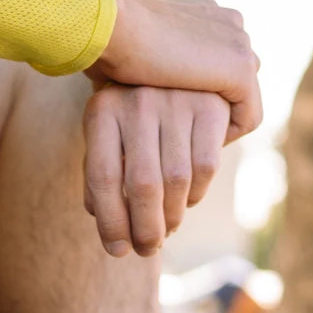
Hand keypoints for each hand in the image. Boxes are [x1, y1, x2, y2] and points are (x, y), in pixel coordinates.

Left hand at [83, 85, 229, 256]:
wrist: (172, 61)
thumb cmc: (129, 114)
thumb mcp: (107, 136)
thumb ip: (101, 178)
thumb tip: (114, 235)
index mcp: (103, 110)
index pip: (103, 178)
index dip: (111, 222)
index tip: (117, 251)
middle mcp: (138, 101)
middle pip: (143, 185)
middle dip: (146, 229)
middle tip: (147, 250)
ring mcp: (177, 100)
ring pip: (177, 181)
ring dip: (173, 217)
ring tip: (166, 230)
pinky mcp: (211, 106)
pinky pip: (206, 167)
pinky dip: (196, 194)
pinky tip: (187, 200)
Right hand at [87, 0, 261, 143]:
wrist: (111, 27)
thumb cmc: (106, 45)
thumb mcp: (137, 54)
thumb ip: (156, 64)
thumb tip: (146, 85)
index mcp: (205, 15)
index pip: (221, 63)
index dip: (204, 98)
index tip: (178, 125)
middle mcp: (228, 24)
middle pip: (238, 83)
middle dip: (218, 117)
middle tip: (189, 146)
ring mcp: (237, 43)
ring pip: (244, 102)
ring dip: (220, 131)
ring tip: (192, 154)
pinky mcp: (239, 68)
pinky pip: (248, 117)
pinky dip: (226, 138)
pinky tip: (198, 151)